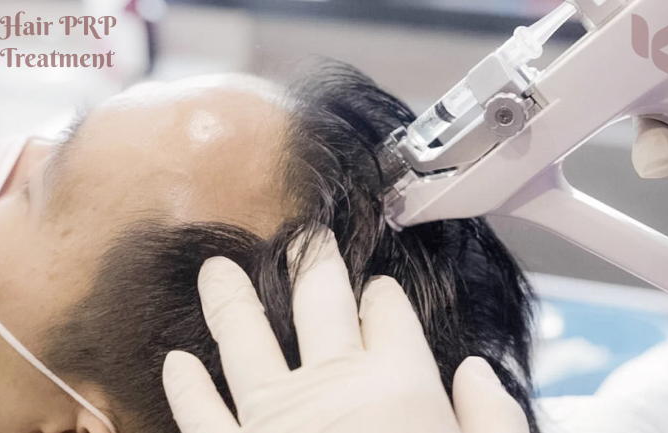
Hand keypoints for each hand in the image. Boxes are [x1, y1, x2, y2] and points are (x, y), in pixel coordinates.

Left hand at [161, 228, 529, 432]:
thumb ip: (490, 416)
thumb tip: (475, 370)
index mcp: (400, 382)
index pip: (390, 314)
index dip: (385, 297)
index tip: (380, 291)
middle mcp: (335, 385)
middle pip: (321, 303)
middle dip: (315, 264)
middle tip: (307, 239)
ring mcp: (277, 419)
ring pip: (247, 341)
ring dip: (231, 301)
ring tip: (217, 269)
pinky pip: (203, 416)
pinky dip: (187, 389)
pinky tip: (176, 361)